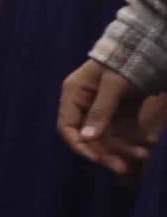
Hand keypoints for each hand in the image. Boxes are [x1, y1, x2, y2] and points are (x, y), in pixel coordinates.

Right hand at [57, 59, 165, 176]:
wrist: (146, 48)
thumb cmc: (124, 62)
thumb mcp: (113, 85)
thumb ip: (101, 111)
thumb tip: (88, 139)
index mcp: (74, 94)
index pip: (67, 127)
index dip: (79, 146)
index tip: (96, 159)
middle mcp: (84, 105)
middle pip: (90, 138)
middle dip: (107, 153)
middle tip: (124, 168)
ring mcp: (102, 110)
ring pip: (108, 138)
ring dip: (125, 149)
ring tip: (144, 154)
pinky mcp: (119, 112)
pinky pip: (123, 132)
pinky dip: (134, 139)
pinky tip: (149, 143)